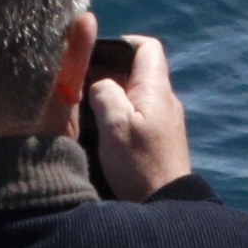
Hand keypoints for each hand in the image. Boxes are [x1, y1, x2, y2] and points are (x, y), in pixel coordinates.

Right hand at [81, 36, 193, 201]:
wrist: (164, 203)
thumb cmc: (139, 164)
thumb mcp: (114, 124)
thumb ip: (105, 93)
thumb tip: (99, 81)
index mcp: (156, 89)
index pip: (147, 47)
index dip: (122, 43)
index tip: (97, 54)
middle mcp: (165, 100)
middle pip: (138, 70)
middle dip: (109, 72)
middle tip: (83, 84)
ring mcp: (164, 119)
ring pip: (135, 94)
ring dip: (112, 96)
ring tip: (87, 108)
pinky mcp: (159, 138)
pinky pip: (138, 114)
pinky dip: (119, 114)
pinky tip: (101, 129)